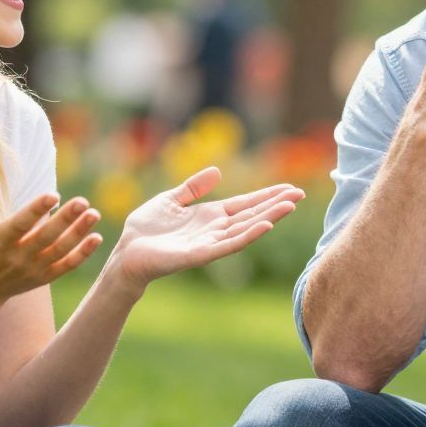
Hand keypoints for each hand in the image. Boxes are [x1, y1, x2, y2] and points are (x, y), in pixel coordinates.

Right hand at [0, 175, 101, 305]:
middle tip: (83, 202)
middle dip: (65, 220)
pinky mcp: (44, 277)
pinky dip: (83, 254)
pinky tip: (97, 238)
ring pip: (60, 251)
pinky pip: (67, 266)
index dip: (37, 210)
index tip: (54, 194)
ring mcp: (33, 268)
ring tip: (94, 214)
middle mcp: (18, 256)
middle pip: (46, 237)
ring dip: (79, 234)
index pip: (20, 223)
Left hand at [108, 168, 303, 285]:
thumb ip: (193, 187)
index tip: (289, 189)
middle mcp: (215, 229)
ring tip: (289, 206)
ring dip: (268, 217)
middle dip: (275, 204)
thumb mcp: (170, 199)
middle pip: (252, 214)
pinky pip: (228, 244)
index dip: (267, 196)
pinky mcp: (200, 254)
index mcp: (210, 216)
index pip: (245, 204)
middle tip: (299, 194)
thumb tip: (217, 171)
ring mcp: (210, 242)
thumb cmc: (145, 229)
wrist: (126, 253)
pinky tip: (264, 226)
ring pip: (245, 228)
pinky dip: (248, 235)